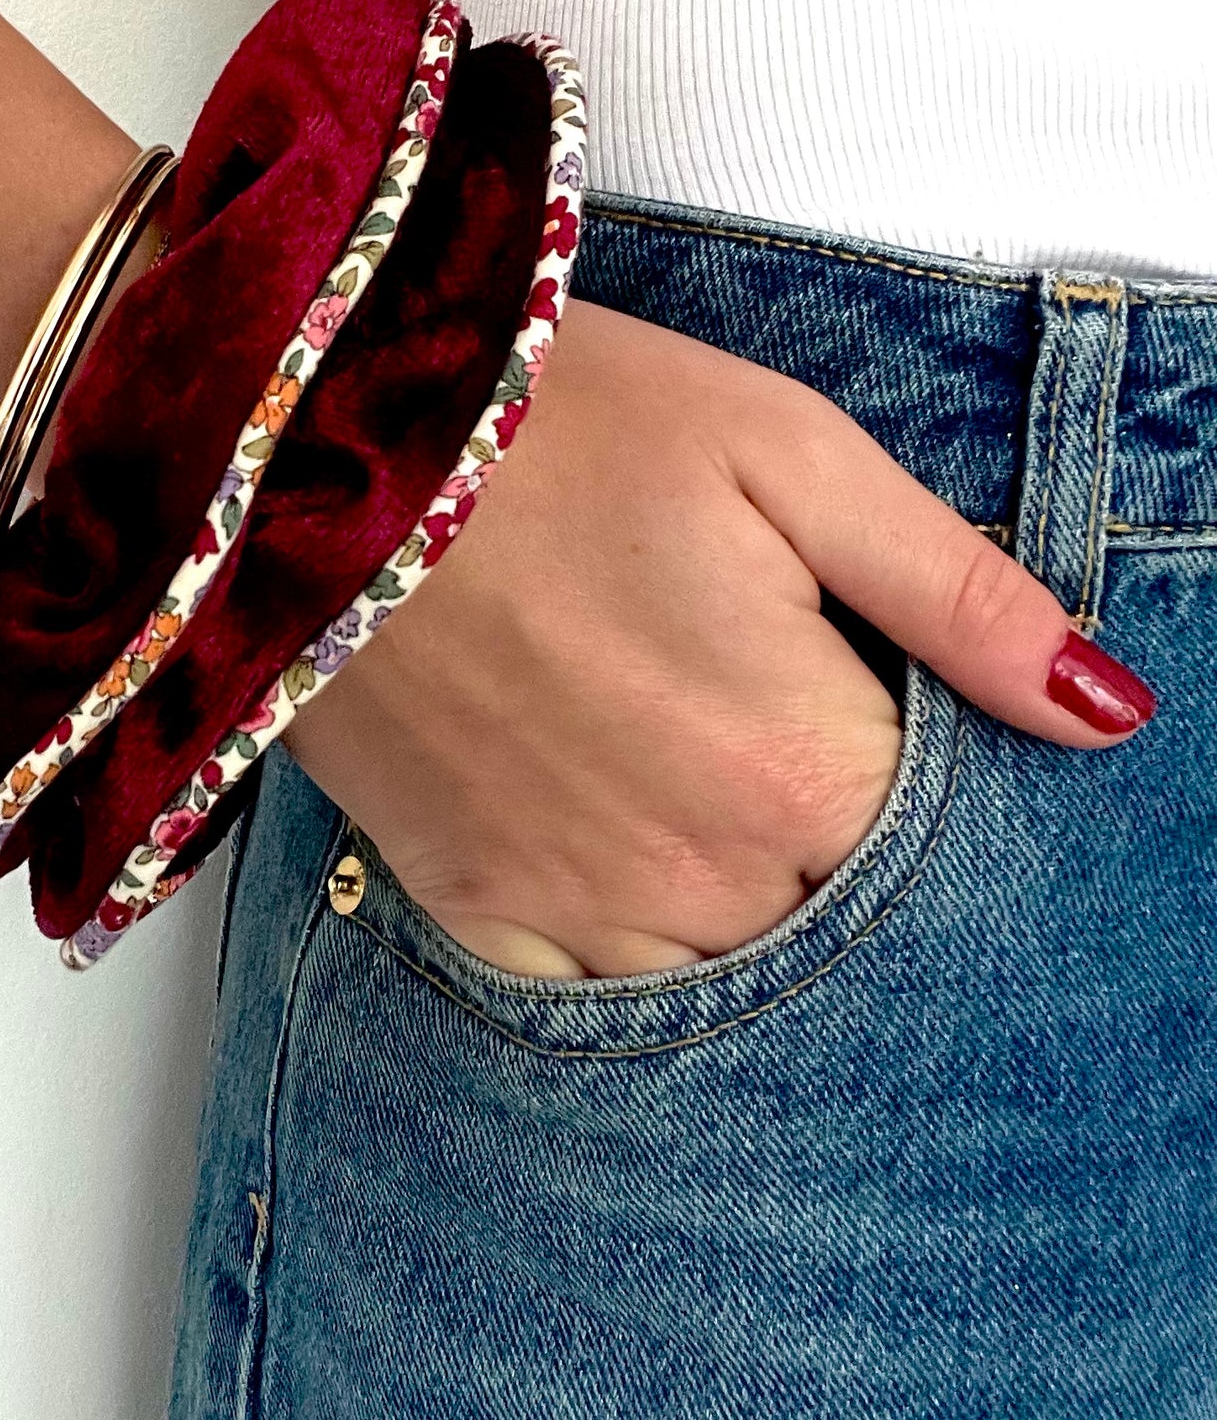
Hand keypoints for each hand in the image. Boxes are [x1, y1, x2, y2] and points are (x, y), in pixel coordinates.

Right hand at [283, 299, 1154, 979]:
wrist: (313, 441)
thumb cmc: (560, 422)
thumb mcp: (787, 454)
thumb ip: (957, 596)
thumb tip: (1106, 710)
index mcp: (800, 765)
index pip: (945, 862)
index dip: (945, 799)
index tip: (894, 727)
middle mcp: (699, 875)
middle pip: (839, 936)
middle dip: (848, 866)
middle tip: (786, 744)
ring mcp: (576, 907)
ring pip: (724, 985)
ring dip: (747, 916)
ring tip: (712, 794)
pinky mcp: (471, 904)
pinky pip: (585, 998)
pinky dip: (626, 952)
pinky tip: (627, 860)